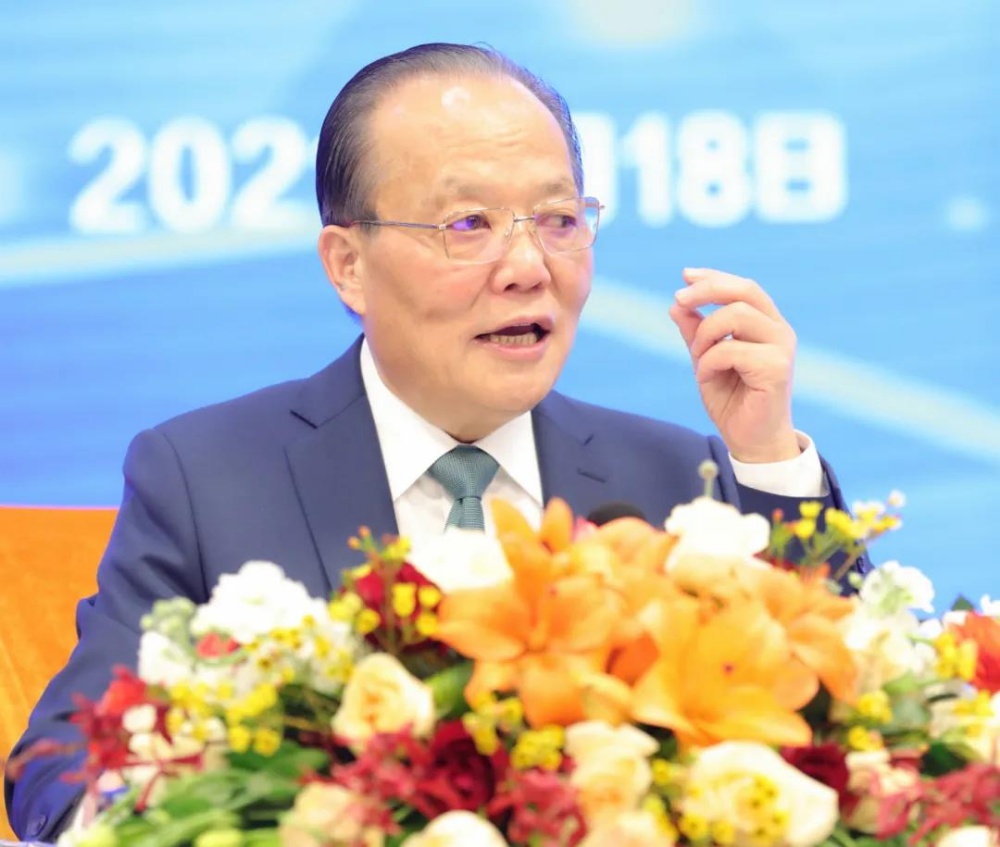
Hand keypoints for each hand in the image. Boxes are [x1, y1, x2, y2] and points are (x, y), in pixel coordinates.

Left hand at [669, 268, 799, 462]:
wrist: (751, 442)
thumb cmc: (733, 402)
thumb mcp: (705, 361)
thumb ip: (696, 333)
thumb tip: (676, 305)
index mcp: (766, 325)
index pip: (743, 287)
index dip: (714, 277)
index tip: (685, 275)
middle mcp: (778, 331)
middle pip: (744, 290)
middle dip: (707, 290)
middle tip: (678, 300)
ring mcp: (781, 348)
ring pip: (736, 315)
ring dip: (705, 335)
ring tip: (697, 359)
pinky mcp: (777, 368)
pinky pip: (731, 349)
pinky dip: (708, 361)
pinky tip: (705, 378)